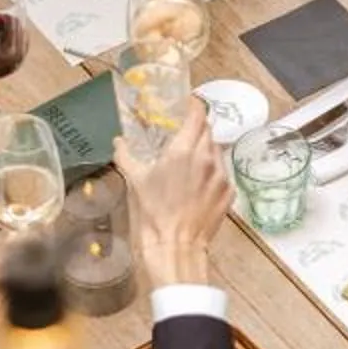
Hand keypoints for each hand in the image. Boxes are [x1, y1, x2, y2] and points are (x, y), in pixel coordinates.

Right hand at [119, 95, 229, 282]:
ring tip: (190, 162)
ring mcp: (221, 175)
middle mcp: (206, 158)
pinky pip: (222, 171)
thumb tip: (118, 141)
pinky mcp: (229, 191)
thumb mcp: (135, 180)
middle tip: (183, 135)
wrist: (176, 245)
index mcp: (183, 150)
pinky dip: (212, 171)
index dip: (194, 105)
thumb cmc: (154, 212)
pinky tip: (199, 183)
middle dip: (196, 129)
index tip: (188, 103)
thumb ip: (126, 155)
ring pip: (217, 150)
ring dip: (205, 150)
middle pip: (207, 130)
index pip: (197, 114)